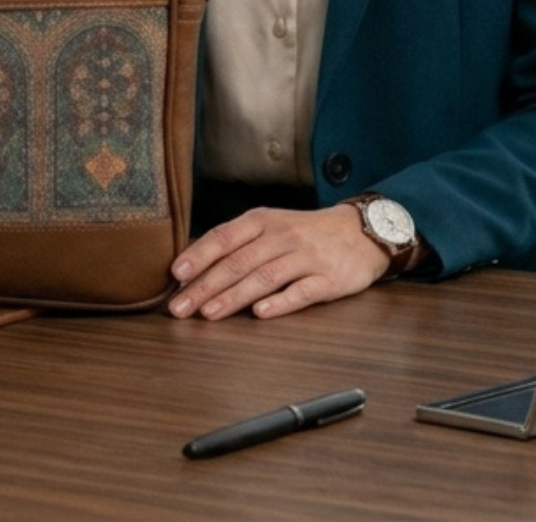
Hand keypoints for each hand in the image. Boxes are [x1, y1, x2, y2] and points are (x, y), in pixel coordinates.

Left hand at [168, 204, 389, 320]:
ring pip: (264, 277)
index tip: (176, 275)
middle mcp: (281, 236)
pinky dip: (279, 303)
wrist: (359, 232)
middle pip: (238, 262)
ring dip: (233, 296)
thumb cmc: (303, 233)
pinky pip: (301, 291)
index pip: (223, 237)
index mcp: (262, 221)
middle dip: (205, 286)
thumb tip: (195, 269)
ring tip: (209, 313)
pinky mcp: (328, 279)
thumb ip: (238, 244)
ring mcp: (306, 257)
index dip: (198, 256)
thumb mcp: (270, 227)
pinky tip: (259, 314)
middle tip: (180, 307)